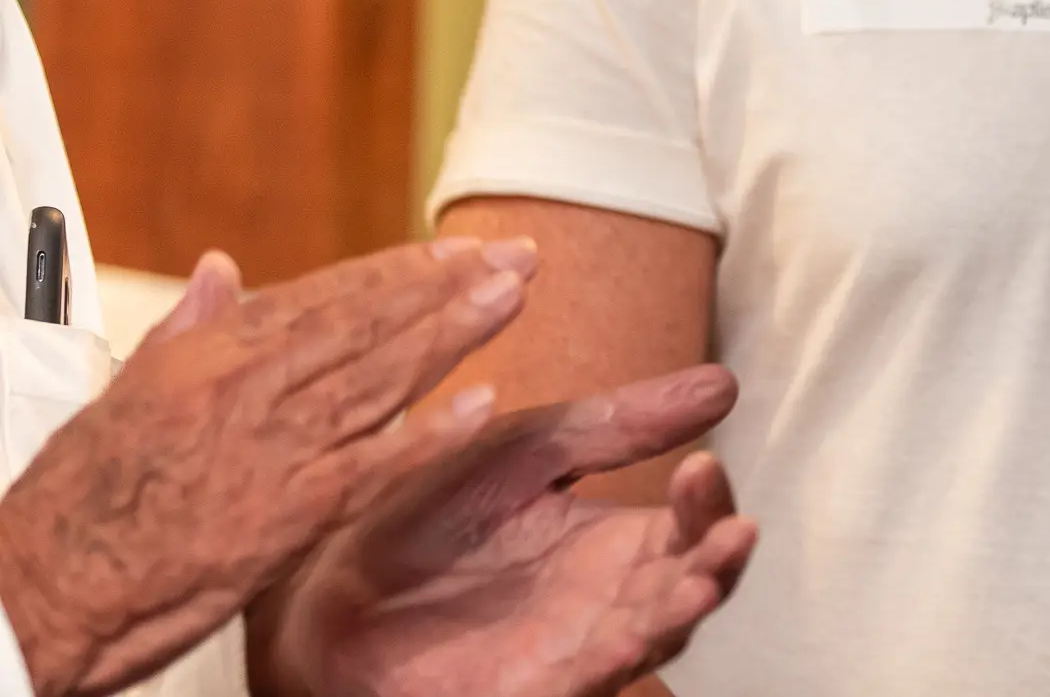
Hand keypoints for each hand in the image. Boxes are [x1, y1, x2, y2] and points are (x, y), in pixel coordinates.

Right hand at [0, 237, 537, 696]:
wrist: (45, 587)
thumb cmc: (77, 501)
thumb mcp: (126, 393)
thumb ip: (188, 329)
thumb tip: (222, 270)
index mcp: (212, 356)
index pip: (327, 297)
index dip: (399, 271)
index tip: (456, 253)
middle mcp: (248, 391)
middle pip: (369, 323)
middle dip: (449, 286)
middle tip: (516, 256)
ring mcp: (271, 450)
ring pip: (381, 376)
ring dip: (454, 333)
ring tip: (513, 295)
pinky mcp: (284, 514)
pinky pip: (371, 467)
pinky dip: (427, 435)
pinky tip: (479, 405)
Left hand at [254, 365, 755, 696]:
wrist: (317, 593)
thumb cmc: (423, 521)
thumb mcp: (524, 453)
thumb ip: (617, 426)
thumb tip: (725, 384)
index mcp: (615, 544)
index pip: (690, 525)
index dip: (708, 502)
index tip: (701, 461)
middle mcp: (608, 603)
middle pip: (689, 588)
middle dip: (716, 564)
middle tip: (732, 532)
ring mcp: (569, 656)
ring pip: (646, 641)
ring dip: (676, 618)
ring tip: (699, 588)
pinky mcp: (524, 695)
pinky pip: (575, 688)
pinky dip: (604, 668)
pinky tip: (619, 646)